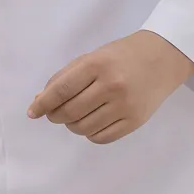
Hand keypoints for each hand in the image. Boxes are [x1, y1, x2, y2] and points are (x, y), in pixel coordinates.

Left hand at [27, 30, 193, 143]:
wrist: (161, 59)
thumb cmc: (119, 56)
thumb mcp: (89, 58)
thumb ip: (64, 78)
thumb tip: (40, 100)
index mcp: (96, 65)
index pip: (61, 90)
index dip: (43, 103)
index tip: (32, 112)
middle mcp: (111, 86)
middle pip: (71, 111)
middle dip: (55, 116)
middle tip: (53, 114)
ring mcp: (126, 106)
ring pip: (84, 127)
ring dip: (71, 125)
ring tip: (73, 117)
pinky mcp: (136, 121)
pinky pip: (103, 137)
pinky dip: (90, 134)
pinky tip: (90, 123)